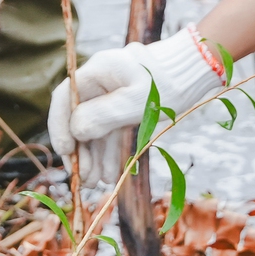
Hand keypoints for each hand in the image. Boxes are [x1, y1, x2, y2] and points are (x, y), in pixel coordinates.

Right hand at [46, 28, 227, 197]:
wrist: (195, 73)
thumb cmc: (167, 83)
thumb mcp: (136, 102)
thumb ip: (103, 115)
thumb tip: (76, 131)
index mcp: (97, 71)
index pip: (64, 97)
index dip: (59, 125)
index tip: (65, 152)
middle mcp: (99, 82)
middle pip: (77, 117)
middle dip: (79, 149)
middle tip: (82, 178)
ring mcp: (111, 94)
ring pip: (94, 128)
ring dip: (93, 156)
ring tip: (95, 183)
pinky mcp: (124, 105)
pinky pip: (110, 130)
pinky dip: (108, 152)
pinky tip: (108, 174)